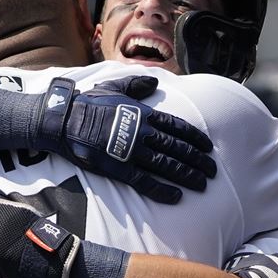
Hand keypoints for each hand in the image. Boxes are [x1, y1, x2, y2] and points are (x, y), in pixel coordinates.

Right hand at [35, 76, 215, 203]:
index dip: (195, 138)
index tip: (208, 147)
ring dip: (187, 175)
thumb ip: (136, 85)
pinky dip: (162, 189)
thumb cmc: (88, 103)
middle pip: (177, 148)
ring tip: (202, 184)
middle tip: (212, 171)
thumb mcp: (114, 87)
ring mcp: (131, 151)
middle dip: (198, 160)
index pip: (177, 127)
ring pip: (167, 165)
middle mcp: (142, 132)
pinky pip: (145, 182)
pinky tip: (177, 196)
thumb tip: (154, 81)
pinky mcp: (119, 168)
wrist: (65, 120)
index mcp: (143, 114)